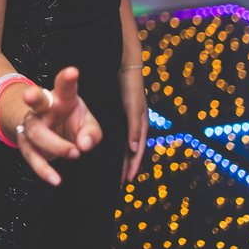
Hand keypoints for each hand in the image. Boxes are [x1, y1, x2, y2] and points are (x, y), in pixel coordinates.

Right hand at [14, 66, 101, 185]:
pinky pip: (32, 156)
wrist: (50, 131)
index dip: (67, 79)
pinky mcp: (27, 144)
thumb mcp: (87, 124)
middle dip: (32, 96)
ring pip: (36, 132)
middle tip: (30, 96)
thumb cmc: (71, 122)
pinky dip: (44, 170)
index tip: (73, 71)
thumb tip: (84, 146)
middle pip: (37, 101)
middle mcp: (44, 108)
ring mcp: (32, 125)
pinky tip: (55, 179)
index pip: (64, 86)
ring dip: (54, 144)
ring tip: (74, 153)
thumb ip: (92, 133)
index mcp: (62, 97)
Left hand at [119, 65, 147, 182]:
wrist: (125, 64)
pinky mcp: (120, 113)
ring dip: (120, 158)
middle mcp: (135, 123)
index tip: (125, 182)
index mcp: (141, 124)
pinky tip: (107, 150)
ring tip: (113, 172)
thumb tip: (133, 149)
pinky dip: (116, 145)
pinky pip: (119, 134)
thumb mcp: (132, 107)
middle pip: (130, 150)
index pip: (136, 151)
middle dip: (126, 166)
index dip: (131, 166)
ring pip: (124, 144)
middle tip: (118, 183)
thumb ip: (134, 127)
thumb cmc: (130, 86)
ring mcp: (128, 118)